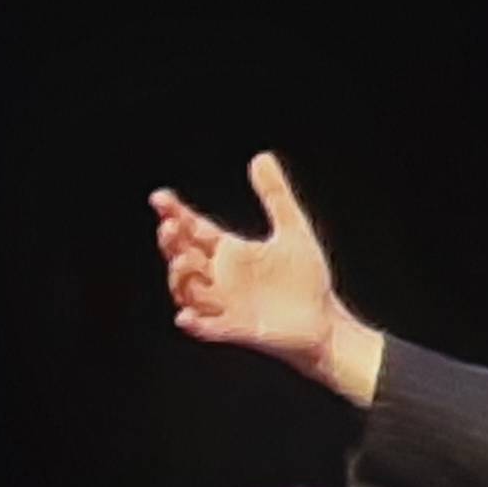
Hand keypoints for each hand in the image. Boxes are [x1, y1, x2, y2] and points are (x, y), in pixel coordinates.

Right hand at [149, 152, 382, 404]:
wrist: (326, 321)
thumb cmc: (307, 280)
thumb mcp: (293, 232)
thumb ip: (276, 197)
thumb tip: (260, 157)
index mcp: (229, 252)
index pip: (193, 229)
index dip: (175, 214)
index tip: (161, 198)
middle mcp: (220, 277)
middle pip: (182, 257)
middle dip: (172, 243)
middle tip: (171, 226)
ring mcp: (225, 305)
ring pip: (187, 292)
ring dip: (180, 277)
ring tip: (184, 260)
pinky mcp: (237, 329)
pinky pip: (208, 328)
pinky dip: (196, 324)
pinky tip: (186, 316)